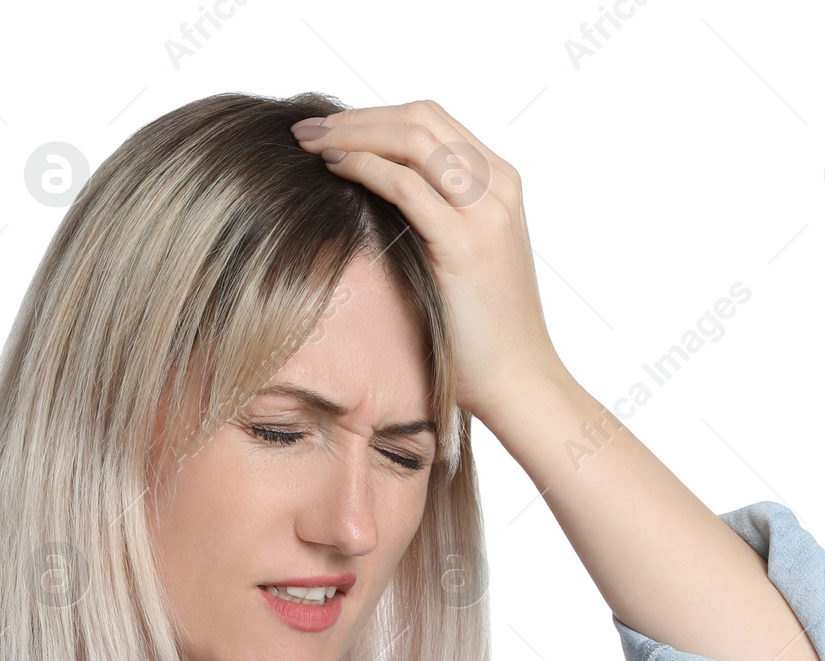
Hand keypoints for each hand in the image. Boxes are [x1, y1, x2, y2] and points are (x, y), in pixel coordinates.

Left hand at [290, 100, 563, 423]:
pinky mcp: (465, 243)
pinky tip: (333, 168)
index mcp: (501, 184)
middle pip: (420, 118)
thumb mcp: (462, 261)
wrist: (518, 380)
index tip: (329, 128)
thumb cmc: (483, 335)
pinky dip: (365, 167)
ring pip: (412, 140)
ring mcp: (486, 211)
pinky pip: (407, 186)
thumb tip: (377, 201)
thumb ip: (435, 220)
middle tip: (306, 127)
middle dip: (356, 116)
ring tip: (309, 141)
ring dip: (353, 133)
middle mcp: (498, 186)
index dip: (375, 116)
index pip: (432, 122)